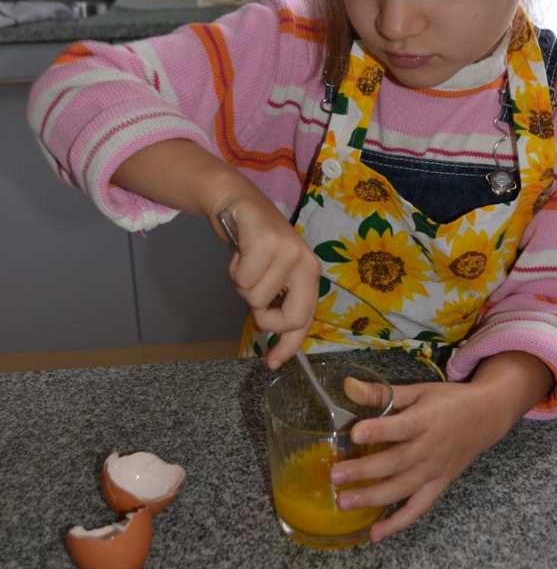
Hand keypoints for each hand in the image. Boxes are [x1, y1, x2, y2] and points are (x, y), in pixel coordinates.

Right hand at [215, 194, 320, 367]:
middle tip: (253, 300)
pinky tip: (240, 252)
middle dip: (264, 317)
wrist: (239, 205)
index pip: (305, 320)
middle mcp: (306, 264)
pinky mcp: (267, 242)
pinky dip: (233, 269)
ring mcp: (288, 252)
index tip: (273, 363)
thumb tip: (274, 345)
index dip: (289, 345)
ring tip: (246, 263)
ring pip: (255, 298)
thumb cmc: (256, 245)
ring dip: (242, 285)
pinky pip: (242, 278)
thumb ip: (277, 304)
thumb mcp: (274, 276)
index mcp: (310, 275)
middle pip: (289, 318)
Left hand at [329, 352, 554, 540]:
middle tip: (335, 475)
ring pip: (403, 489)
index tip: (354, 433)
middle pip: (396, 462)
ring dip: (373, 498)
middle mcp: (430, 448)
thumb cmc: (447, 402)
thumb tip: (347, 385)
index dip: (378, 431)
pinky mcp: (439, 486)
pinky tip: (375, 534)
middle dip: (365, 470)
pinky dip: (398, 523)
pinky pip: (418, 509)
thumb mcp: (418, 391)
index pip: (400, 427)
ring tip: (344, 502)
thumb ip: (382, 392)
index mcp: (425, 420)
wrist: (486, 417)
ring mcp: (435, 471)